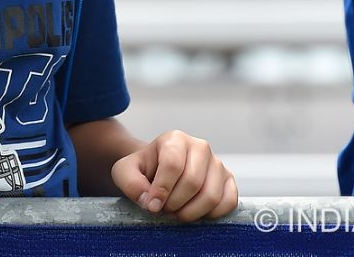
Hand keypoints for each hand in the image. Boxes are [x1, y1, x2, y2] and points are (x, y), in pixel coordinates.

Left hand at [110, 129, 237, 221]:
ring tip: (178, 212)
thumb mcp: (124, 172)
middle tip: (165, 209)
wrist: (159, 172)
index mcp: (175, 139)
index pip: (173, 165)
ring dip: (191, 213)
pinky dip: (211, 214)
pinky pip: (228, 202)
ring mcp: (217, 163)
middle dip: (175, 203)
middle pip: (192, 182)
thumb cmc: (143, 171)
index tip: (152, 206)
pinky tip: (196, 213)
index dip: (161, 190)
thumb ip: (129, 182)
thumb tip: (149, 200)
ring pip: (211, 195)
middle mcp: (200, 147)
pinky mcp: (229, 180)